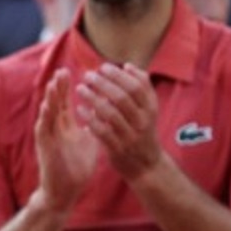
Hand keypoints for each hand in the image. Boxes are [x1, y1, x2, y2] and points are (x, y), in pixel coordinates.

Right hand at [35, 69, 96, 212]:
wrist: (65, 191)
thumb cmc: (76, 168)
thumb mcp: (88, 143)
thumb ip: (92, 127)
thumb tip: (102, 112)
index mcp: (65, 127)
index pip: (65, 103)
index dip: (67, 88)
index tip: (71, 71)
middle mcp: (55, 129)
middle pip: (55, 104)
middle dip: (58, 88)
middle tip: (61, 70)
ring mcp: (48, 138)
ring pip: (47, 113)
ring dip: (50, 99)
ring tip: (52, 84)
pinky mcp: (44, 148)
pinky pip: (44, 130)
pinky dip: (45, 118)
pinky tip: (47, 107)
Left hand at [75, 63, 162, 181]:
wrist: (145, 164)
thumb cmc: (142, 130)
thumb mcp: (148, 109)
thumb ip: (141, 87)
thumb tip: (127, 65)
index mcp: (150, 109)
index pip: (136, 86)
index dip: (118, 75)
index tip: (102, 67)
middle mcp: (142, 121)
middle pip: (122, 97)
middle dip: (102, 83)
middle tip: (87, 75)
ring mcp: (130, 136)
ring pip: (110, 113)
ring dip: (93, 98)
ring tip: (79, 88)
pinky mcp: (117, 148)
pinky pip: (102, 131)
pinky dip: (90, 118)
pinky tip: (79, 109)